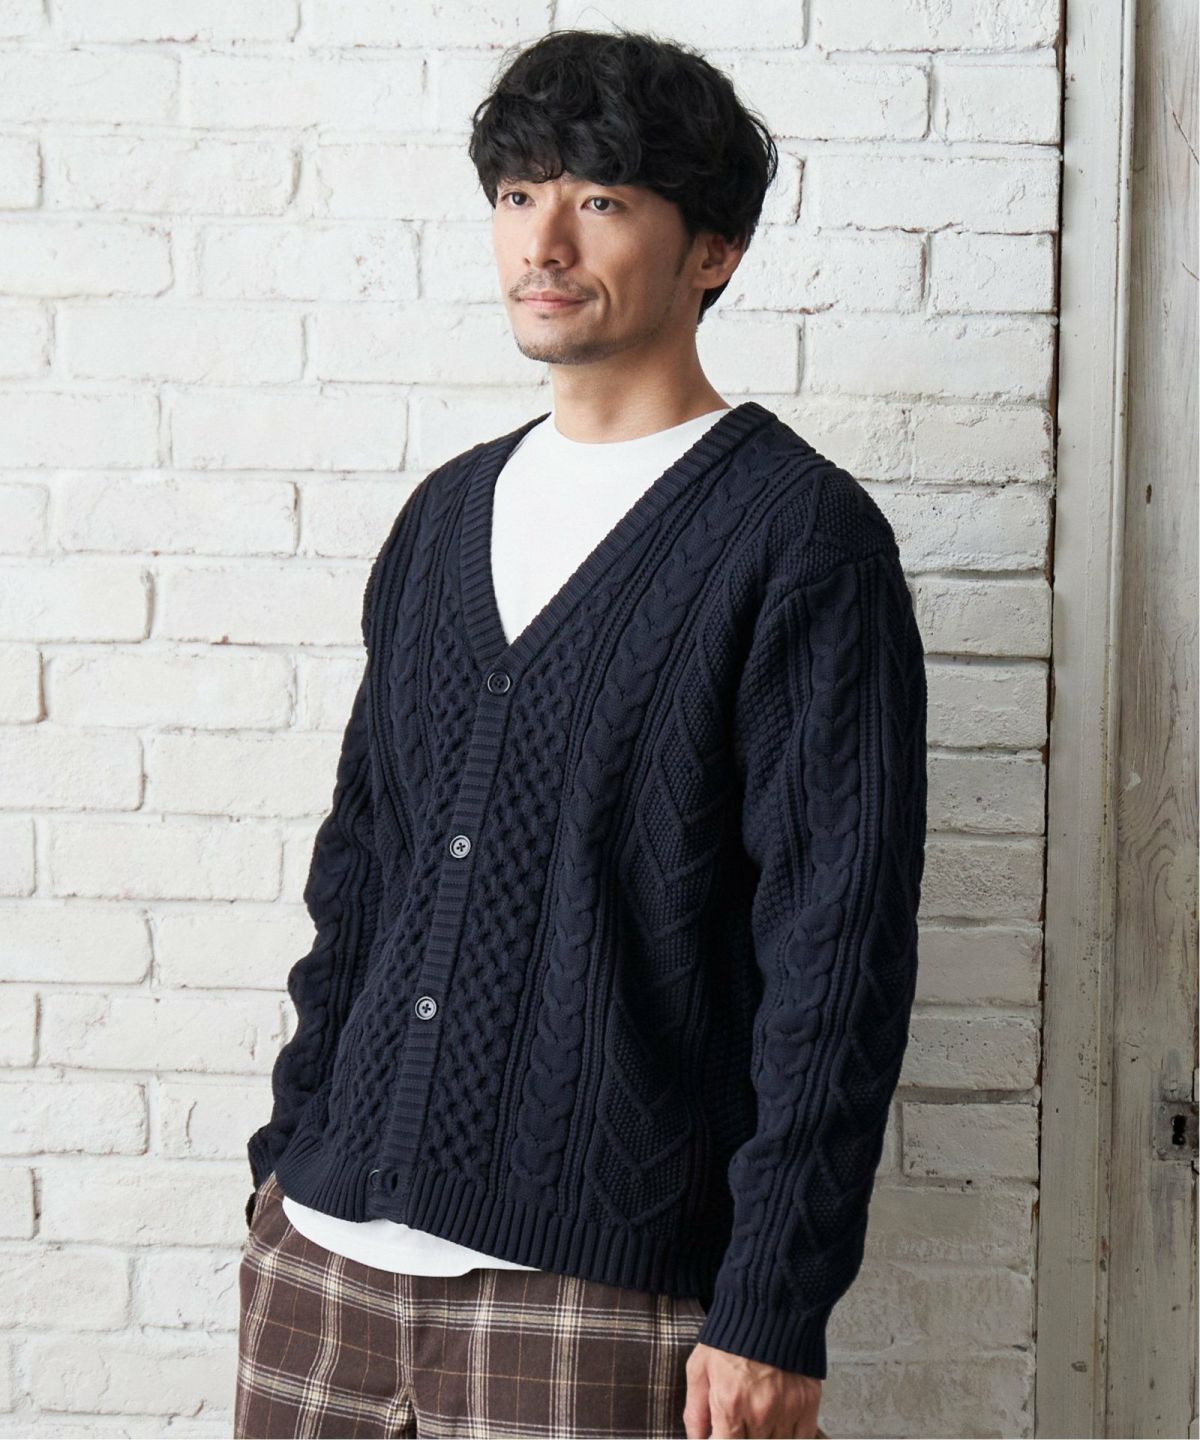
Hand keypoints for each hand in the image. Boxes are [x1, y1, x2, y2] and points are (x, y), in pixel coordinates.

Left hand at [683, 1342, 822, 1438]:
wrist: (770, 1305)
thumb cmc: (731, 1335)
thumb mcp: (700, 1367)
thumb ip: (695, 1410)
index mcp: (729, 1404)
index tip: (720, 1436)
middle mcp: (759, 1413)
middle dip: (741, 1437)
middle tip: (739, 1420)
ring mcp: (786, 1410)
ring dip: (763, 1436)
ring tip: (756, 1418)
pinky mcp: (808, 1404)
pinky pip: (801, 1439)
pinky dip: (789, 1437)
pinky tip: (778, 1424)